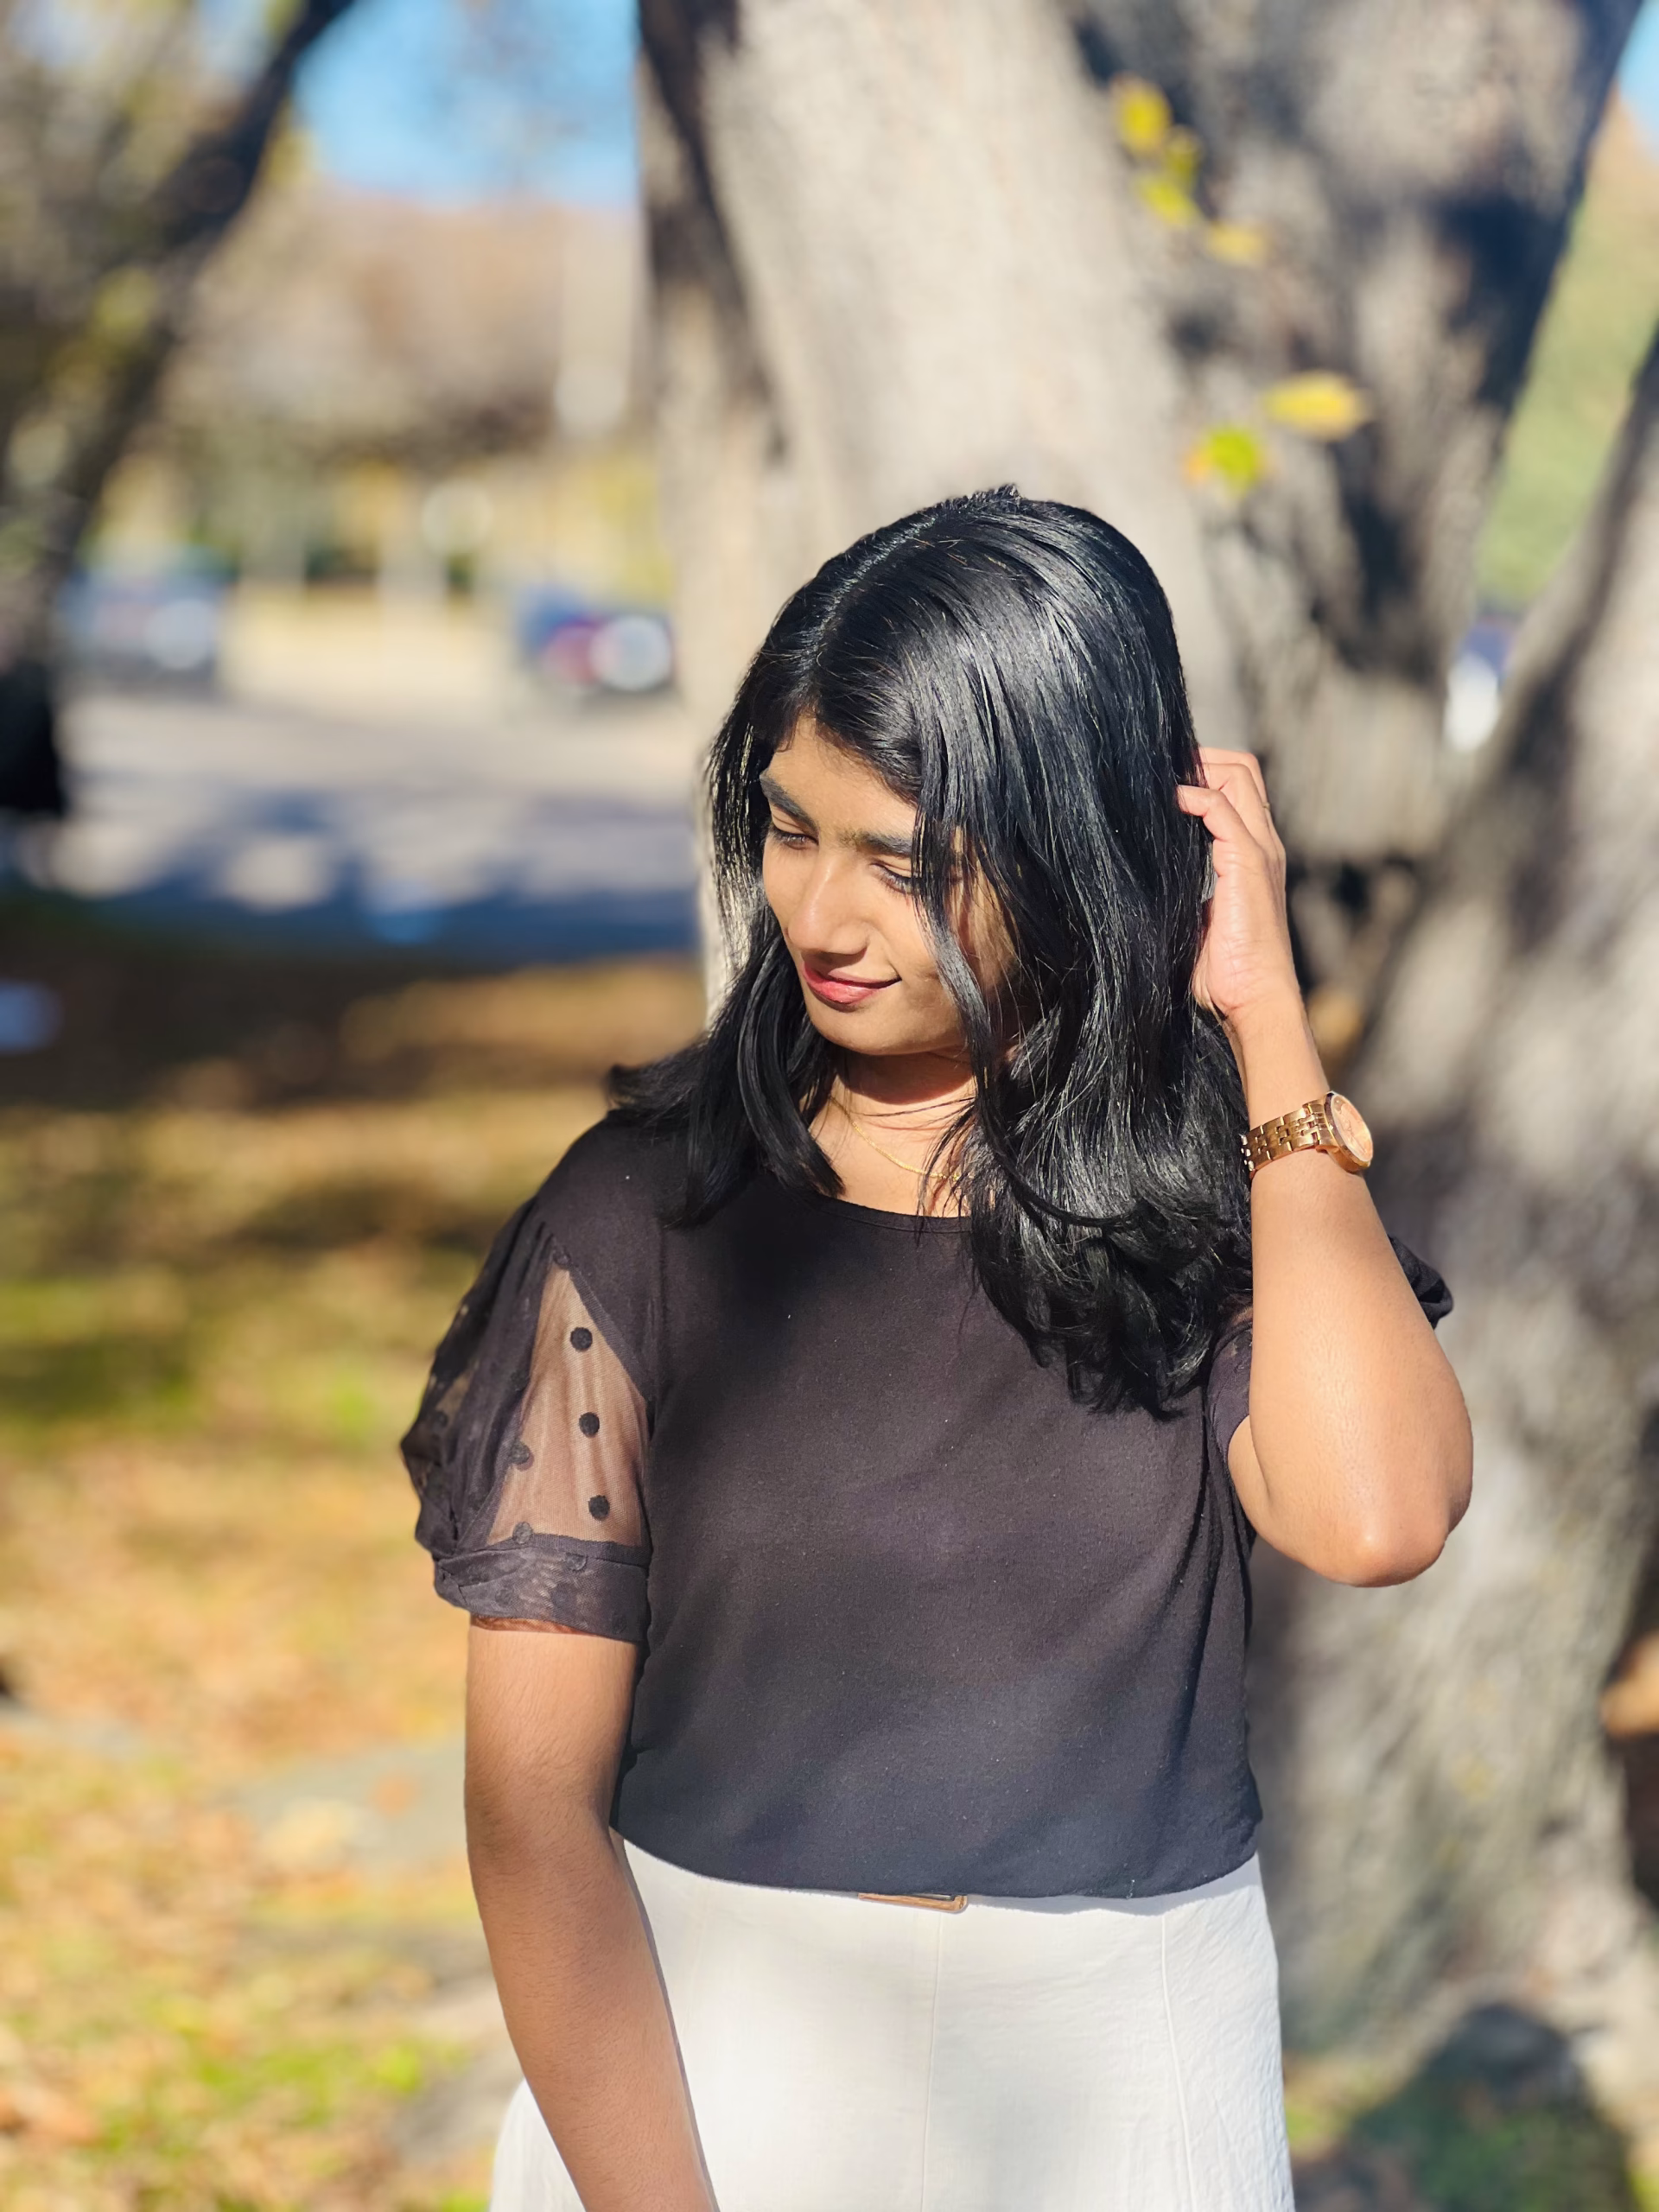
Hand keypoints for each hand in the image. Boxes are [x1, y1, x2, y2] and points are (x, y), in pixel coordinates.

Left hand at [1175, 749, 1301, 1030]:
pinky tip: (1170, 804)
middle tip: (1159, 768)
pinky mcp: (1248, 862)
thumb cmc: (1226, 972)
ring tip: (1161, 779)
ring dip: (1198, 768)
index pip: (1239, 787)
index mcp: (1253, 855)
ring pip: (1238, 775)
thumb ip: (1188, 885)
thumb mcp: (1199, 916)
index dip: (1205, 772)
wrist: (1253, 999)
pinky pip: (1223, 808)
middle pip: (1243, 768)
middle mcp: (1263, 844)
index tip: (1164, 780)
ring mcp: (1259, 850)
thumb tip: (1151, 874)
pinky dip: (1196, 796)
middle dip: (1202, 757)